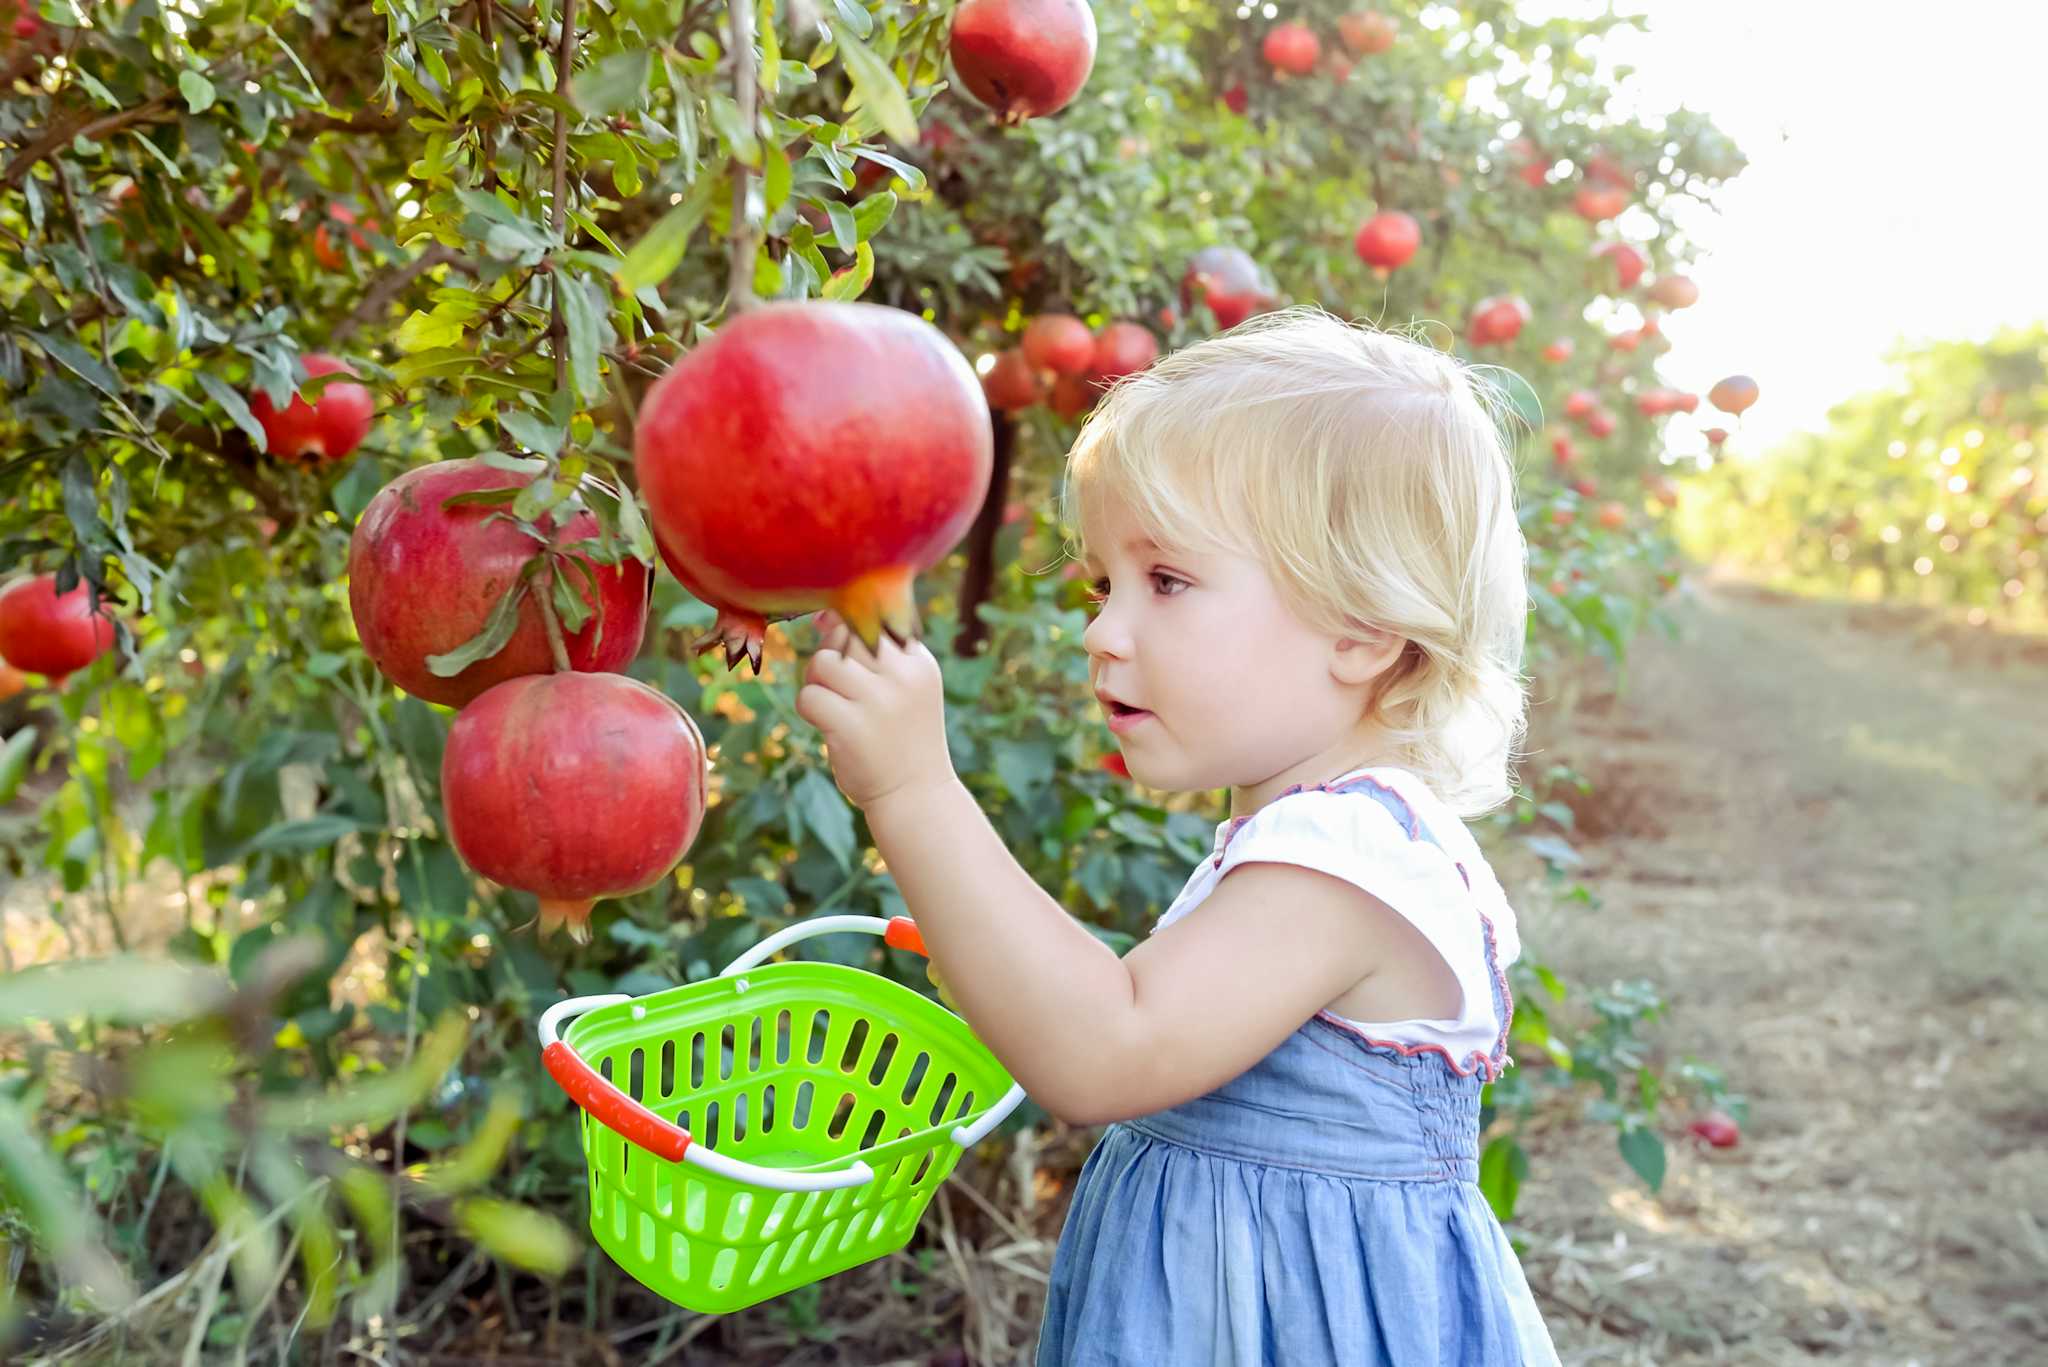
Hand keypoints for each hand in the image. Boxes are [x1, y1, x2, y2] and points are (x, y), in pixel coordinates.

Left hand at [794, 611, 955, 810]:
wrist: (916, 795)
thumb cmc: (902, 736)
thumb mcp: (905, 688)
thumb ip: (873, 652)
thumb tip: (824, 615)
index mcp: (919, 662)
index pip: (874, 619)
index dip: (847, 626)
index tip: (841, 648)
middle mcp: (903, 676)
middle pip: (846, 634)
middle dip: (830, 653)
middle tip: (837, 685)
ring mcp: (878, 702)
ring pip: (822, 662)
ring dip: (815, 681)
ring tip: (831, 704)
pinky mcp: (851, 727)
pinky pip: (808, 696)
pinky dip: (809, 709)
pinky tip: (827, 725)